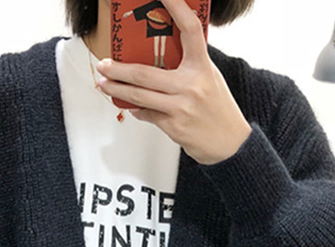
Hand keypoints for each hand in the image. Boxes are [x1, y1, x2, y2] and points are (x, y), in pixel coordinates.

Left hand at [94, 0, 251, 164]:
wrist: (230, 144)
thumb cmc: (218, 109)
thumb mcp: (209, 78)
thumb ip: (189, 64)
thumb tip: (159, 55)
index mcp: (202, 66)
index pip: (189, 29)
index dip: (176, 7)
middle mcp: (191, 85)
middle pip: (145, 73)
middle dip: (118, 70)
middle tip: (104, 65)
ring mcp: (181, 107)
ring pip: (139, 96)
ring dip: (117, 90)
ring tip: (104, 85)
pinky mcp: (173, 126)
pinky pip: (147, 114)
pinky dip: (137, 109)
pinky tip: (131, 106)